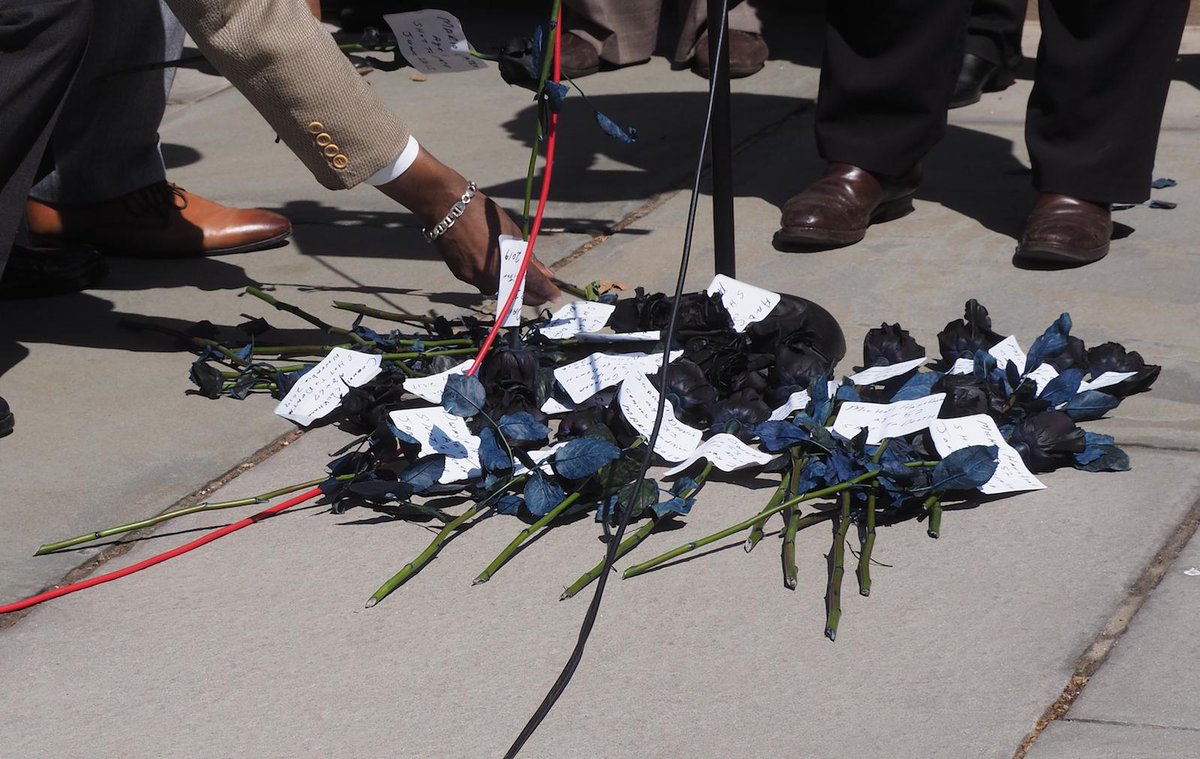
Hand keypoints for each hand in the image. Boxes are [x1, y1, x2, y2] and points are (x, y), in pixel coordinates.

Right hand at [376, 145, 560, 305]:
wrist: (446, 207)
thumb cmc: (483, 214)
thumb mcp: (512, 232)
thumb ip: (529, 257)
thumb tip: (546, 273)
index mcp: (508, 265)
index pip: (533, 285)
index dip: (546, 291)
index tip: (556, 295)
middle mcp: (491, 279)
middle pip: (515, 292)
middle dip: (530, 292)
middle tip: (541, 289)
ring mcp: (474, 279)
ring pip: (497, 287)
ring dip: (508, 282)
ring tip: (514, 270)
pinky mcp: (461, 276)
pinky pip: (481, 279)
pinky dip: (490, 274)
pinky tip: (490, 261)